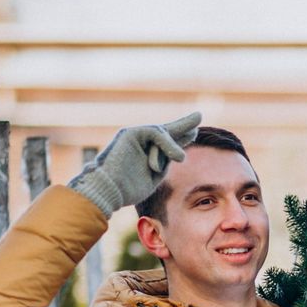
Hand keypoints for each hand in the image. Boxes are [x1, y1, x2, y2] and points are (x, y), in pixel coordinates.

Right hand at [68, 112, 201, 215]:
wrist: (108, 190)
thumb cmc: (127, 189)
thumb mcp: (153, 176)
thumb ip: (165, 162)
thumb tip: (179, 153)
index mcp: (146, 153)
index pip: (167, 142)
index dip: (180, 137)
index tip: (194, 133)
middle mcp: (141, 142)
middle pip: (166, 131)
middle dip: (182, 125)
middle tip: (198, 116)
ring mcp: (135, 136)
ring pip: (162, 134)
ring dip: (174, 145)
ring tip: (181, 159)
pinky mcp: (130, 133)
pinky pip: (155, 134)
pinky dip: (166, 144)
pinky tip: (176, 156)